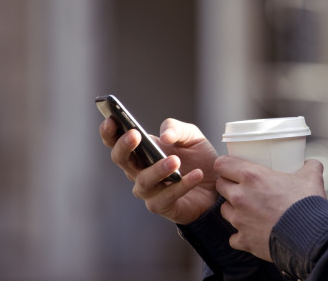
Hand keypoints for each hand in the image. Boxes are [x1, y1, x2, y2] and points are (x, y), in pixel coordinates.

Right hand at [100, 117, 218, 223]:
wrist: (218, 183)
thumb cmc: (199, 158)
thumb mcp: (191, 136)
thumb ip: (176, 129)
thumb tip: (163, 136)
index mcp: (141, 151)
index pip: (116, 141)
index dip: (109, 132)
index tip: (111, 120)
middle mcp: (139, 171)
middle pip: (121, 160)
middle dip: (124, 147)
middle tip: (135, 135)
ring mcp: (149, 191)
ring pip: (144, 181)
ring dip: (158, 170)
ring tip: (175, 161)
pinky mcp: (163, 206)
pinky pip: (167, 197)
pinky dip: (182, 185)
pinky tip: (196, 174)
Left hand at [215, 157, 325, 261]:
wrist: (309, 236)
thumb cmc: (306, 204)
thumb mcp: (311, 177)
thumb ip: (310, 166)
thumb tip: (312, 164)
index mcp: (252, 176)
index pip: (222, 164)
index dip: (225, 165)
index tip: (231, 167)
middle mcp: (240, 197)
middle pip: (221, 186)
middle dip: (229, 185)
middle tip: (243, 187)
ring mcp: (239, 220)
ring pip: (224, 210)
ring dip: (234, 209)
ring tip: (248, 210)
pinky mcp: (244, 240)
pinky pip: (234, 237)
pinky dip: (241, 235)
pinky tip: (252, 232)